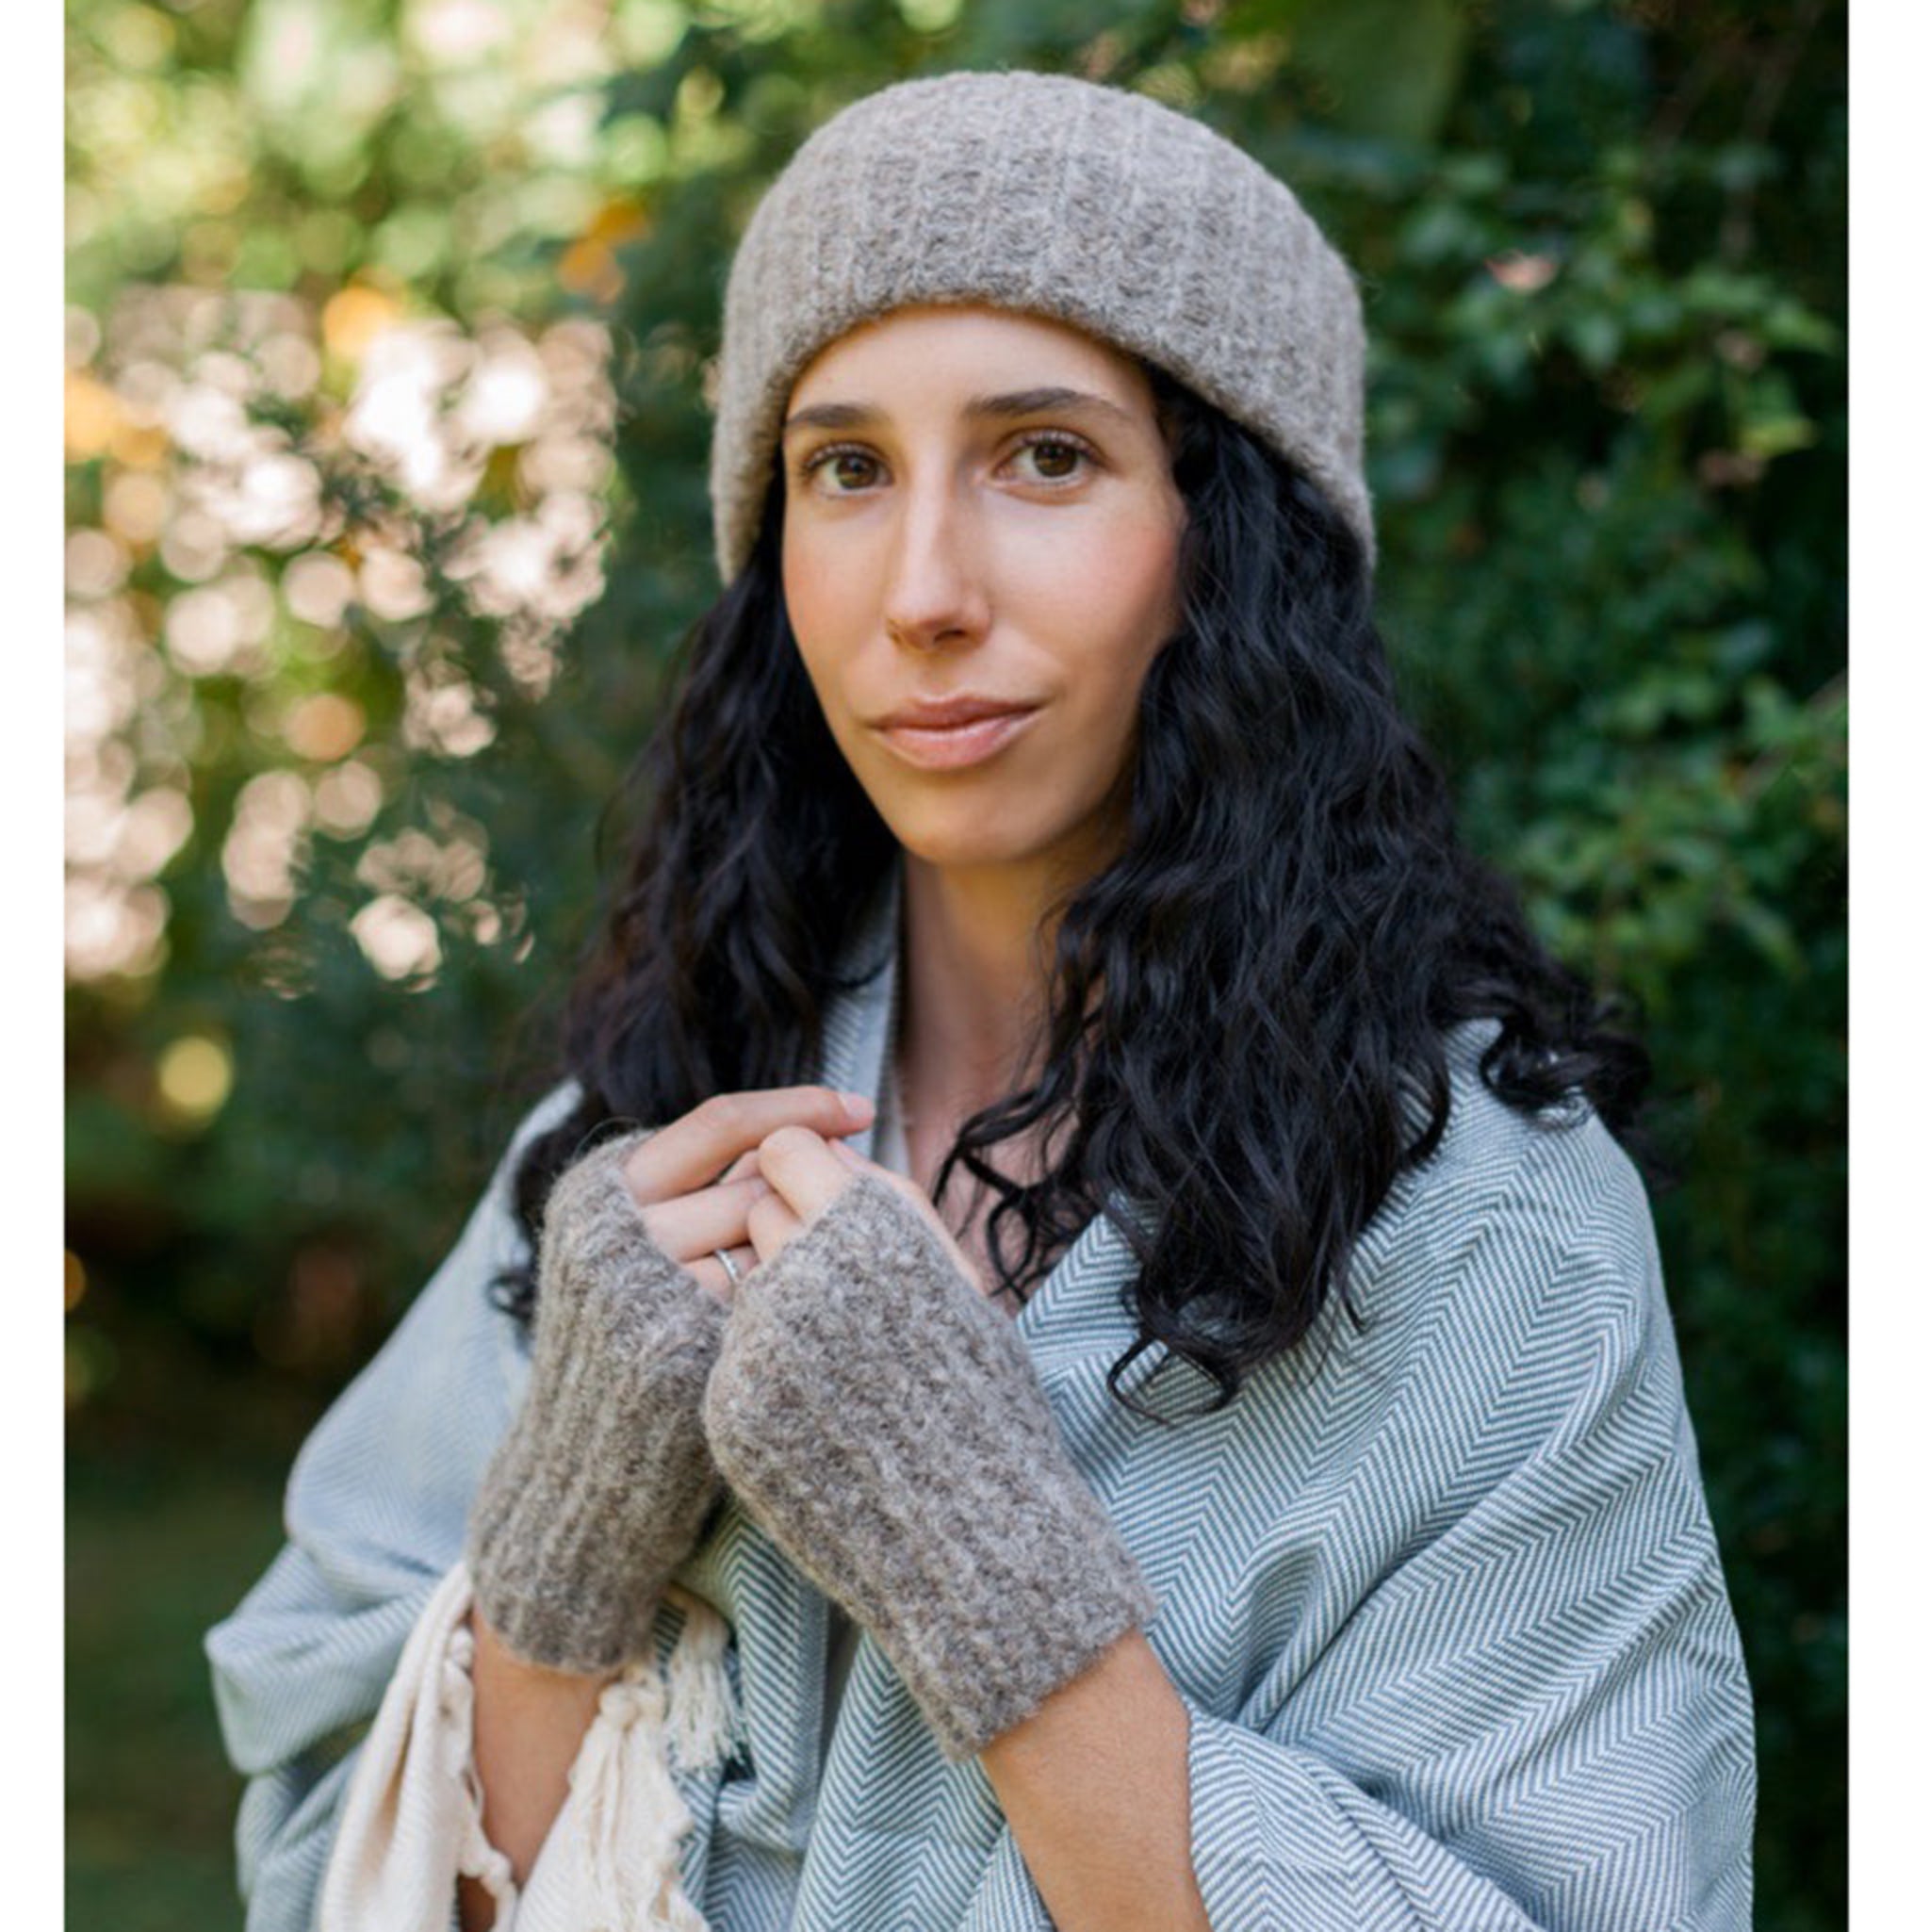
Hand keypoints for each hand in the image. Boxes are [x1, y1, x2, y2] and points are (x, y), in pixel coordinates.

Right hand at [464, 1086, 873, 1673]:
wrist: (584, 1468)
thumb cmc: (637, 1346)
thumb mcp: (640, 1246)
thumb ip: (701, 1189)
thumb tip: (806, 1129)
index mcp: (600, 1188)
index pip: (723, 1121)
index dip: (799, 1108)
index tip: (861, 1109)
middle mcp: (610, 1231)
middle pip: (759, 1185)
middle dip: (808, 1208)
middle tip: (843, 1239)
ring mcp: (637, 1293)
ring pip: (771, 1244)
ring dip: (804, 1265)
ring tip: (817, 1300)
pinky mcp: (670, 1353)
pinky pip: (769, 1308)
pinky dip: (796, 1314)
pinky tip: (807, 1336)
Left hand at [702, 1171, 1156, 1761]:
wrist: (968, 1536)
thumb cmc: (980, 1397)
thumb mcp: (956, 1278)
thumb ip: (889, 1201)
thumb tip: (826, 1150)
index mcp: (865, 1235)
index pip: (783, 1149)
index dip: (804, 1171)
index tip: (828, 1204)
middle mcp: (800, 1281)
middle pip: (754, 1210)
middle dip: (787, 1232)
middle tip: (841, 1288)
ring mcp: (754, 1350)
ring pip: (739, 1283)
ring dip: (774, 1300)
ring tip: (838, 1357)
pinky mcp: (728, 1413)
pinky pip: (731, 1357)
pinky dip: (765, 1369)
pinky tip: (819, 1410)